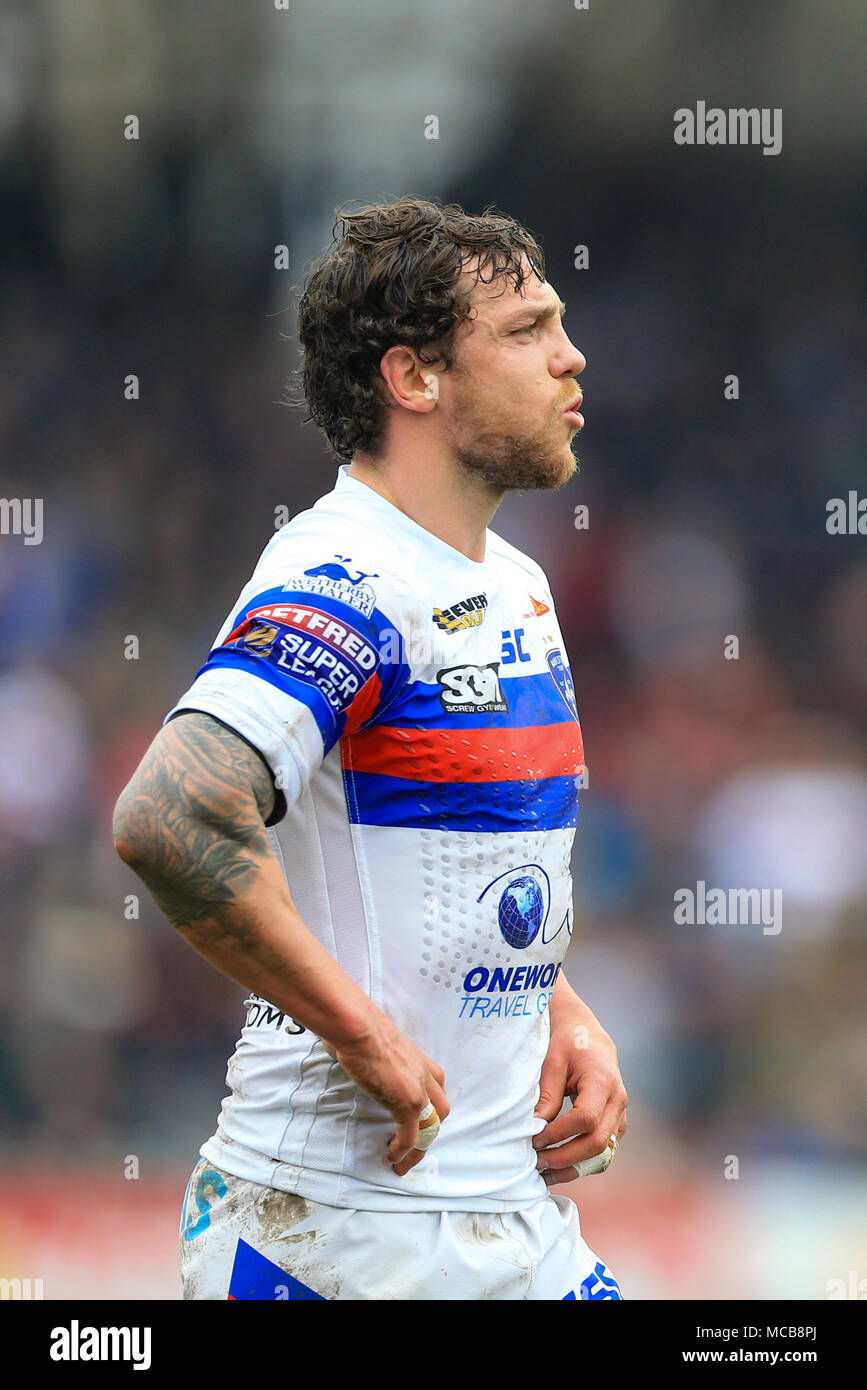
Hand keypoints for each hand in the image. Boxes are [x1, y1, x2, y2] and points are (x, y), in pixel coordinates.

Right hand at [322, 1010, 449, 1175]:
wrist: (359, 1028)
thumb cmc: (357, 1026)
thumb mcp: (372, 1040)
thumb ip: (367, 1049)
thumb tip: (340, 1046)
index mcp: (417, 1058)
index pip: (436, 1086)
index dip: (429, 1105)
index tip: (415, 1119)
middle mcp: (424, 1074)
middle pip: (440, 1109)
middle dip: (429, 1130)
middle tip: (414, 1146)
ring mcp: (419, 1090)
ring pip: (431, 1128)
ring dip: (419, 1149)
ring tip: (403, 1164)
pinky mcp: (408, 1104)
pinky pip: (410, 1137)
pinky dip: (402, 1152)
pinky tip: (390, 1159)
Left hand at [532, 1009, 627, 1186]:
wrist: (588, 1035)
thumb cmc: (568, 1044)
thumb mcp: (552, 1063)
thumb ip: (547, 1097)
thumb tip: (535, 1129)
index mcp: (603, 1081)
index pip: (585, 1119)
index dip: (559, 1134)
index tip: (535, 1139)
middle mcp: (617, 1100)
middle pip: (597, 1143)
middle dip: (566, 1158)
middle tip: (537, 1163)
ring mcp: (620, 1113)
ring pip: (603, 1153)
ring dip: (574, 1167)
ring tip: (545, 1173)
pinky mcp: (617, 1122)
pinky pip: (604, 1150)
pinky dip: (583, 1162)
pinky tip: (559, 1166)